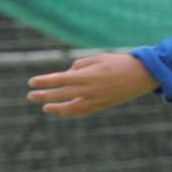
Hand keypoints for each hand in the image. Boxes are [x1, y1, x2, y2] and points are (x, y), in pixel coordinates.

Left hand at [26, 52, 157, 117]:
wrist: (142, 75)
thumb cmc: (118, 62)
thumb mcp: (97, 58)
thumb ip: (78, 66)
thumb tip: (66, 76)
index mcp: (87, 75)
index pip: (59, 80)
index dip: (43, 81)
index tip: (31, 82)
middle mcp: (89, 90)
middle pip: (60, 94)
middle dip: (43, 95)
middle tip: (30, 96)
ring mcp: (95, 100)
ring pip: (70, 107)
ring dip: (55, 107)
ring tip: (44, 107)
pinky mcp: (102, 106)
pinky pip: (82, 112)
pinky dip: (70, 112)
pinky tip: (61, 111)